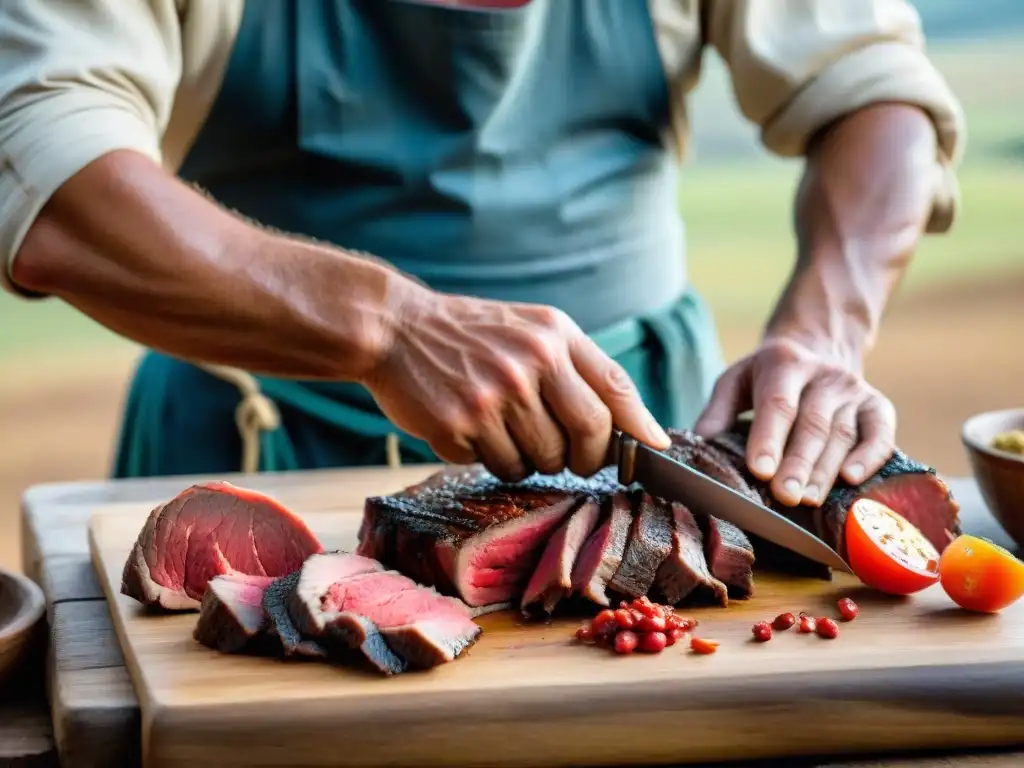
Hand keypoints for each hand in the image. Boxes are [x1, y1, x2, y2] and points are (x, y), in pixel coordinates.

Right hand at [361, 286, 670, 480]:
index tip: (653, 452)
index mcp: (553, 336)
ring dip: (529, 458)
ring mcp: (493, 396)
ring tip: (503, 427)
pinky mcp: (459, 426)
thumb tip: (640, 427)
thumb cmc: (472, 334)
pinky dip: (489, 457)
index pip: (614, 388)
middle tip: (570, 457)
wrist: (395, 328)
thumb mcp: (533, 328)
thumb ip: (583, 368)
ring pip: (541, 460)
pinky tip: (471, 428)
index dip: (639, 427)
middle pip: (588, 436)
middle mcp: (529, 363)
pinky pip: (497, 466)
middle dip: (586, 457)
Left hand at [693, 337, 895, 506]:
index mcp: (784, 364)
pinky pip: (879, 434)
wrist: (819, 346)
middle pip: (812, 424)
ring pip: (842, 434)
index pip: (778, 404)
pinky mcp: (878, 406)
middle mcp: (823, 376)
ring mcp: (854, 391)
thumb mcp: (737, 380)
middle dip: (798, 463)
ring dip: (826, 470)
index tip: (759, 470)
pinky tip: (853, 480)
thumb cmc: (768, 376)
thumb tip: (700, 442)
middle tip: (785, 497)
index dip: (769, 438)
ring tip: (808, 499)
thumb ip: (718, 410)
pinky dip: (870, 457)